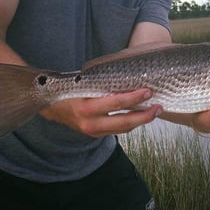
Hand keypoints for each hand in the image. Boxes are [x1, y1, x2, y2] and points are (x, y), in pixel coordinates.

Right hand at [40, 90, 161, 137]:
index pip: (115, 103)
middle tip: (158, 107)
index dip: (133, 98)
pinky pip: (117, 131)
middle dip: (144, 115)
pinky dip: (131, 124)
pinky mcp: (96, 135)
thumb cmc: (68, 90)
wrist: (50, 107)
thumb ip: (100, 83)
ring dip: (141, 121)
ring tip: (155, 111)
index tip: (147, 91)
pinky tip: (141, 116)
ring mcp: (93, 131)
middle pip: (124, 122)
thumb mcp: (81, 83)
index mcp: (85, 107)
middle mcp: (90, 123)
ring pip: (123, 129)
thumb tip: (127, 74)